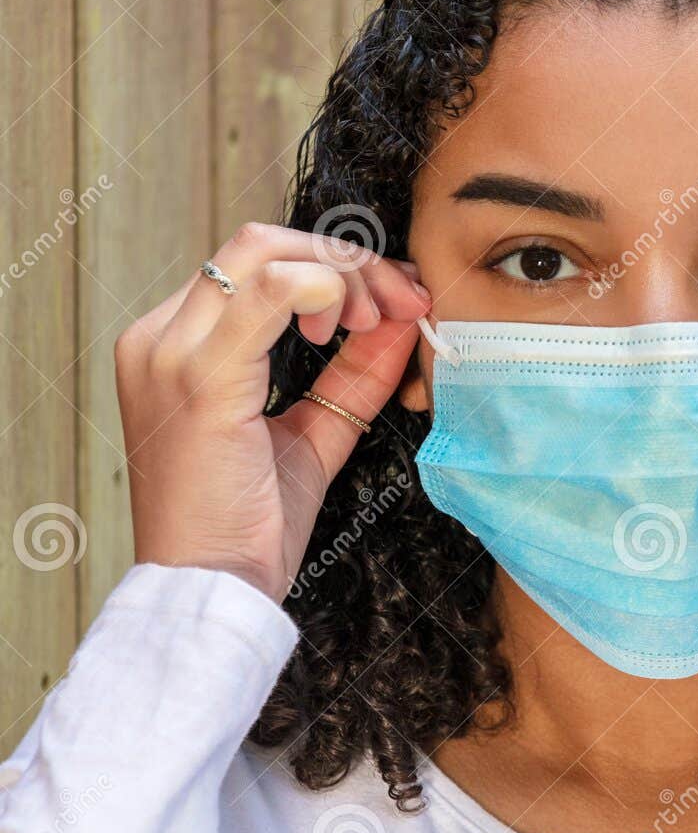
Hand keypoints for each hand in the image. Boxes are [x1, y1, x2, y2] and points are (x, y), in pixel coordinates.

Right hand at [114, 223, 430, 600]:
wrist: (211, 588)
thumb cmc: (248, 523)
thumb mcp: (313, 434)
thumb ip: (353, 375)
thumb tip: (400, 320)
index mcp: (176, 346)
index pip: (259, 264)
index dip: (338, 268)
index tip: (397, 299)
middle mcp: (160, 337)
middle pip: (262, 244)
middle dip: (349, 261)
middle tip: (403, 301)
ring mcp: (171, 352)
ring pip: (265, 252)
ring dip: (344, 273)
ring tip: (379, 319)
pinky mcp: (200, 377)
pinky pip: (267, 292)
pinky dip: (325, 288)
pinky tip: (353, 324)